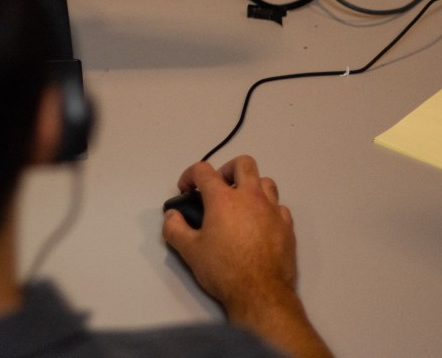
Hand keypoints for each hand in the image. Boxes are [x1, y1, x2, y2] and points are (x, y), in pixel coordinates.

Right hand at [162, 156, 332, 357]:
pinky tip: (261, 224)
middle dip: (227, 169)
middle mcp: (250, 197)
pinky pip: (280, 207)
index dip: (190, 175)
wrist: (262, 296)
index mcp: (222, 198)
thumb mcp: (189, 251)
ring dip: (252, 187)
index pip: (203, 170)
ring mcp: (272, 211)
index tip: (186, 189)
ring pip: (266, 181)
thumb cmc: (224, 270)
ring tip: (242, 204)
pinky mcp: (287, 228)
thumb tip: (172, 215)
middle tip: (219, 187)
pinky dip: (269, 209)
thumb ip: (174, 228)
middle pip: (243, 164)